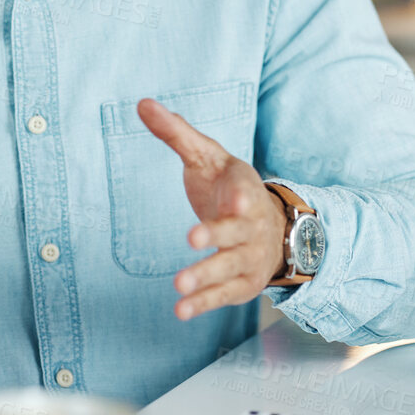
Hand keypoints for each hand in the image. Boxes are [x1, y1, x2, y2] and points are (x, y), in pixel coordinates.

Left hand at [137, 98, 286, 319]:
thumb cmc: (228, 186)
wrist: (272, 227)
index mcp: (245, 189)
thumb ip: (176, 133)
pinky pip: (224, 295)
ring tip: (178, 285)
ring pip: (230, 267)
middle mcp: (251, 224)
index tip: (231, 199)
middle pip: (236, 232)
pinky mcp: (243, 283)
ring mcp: (249, 256)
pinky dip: (205, 303)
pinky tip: (181, 310)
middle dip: (217, 235)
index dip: (239, 195)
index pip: (244, 191)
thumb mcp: (207, 156)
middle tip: (192, 238)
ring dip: (206, 276)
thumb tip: (142, 103)